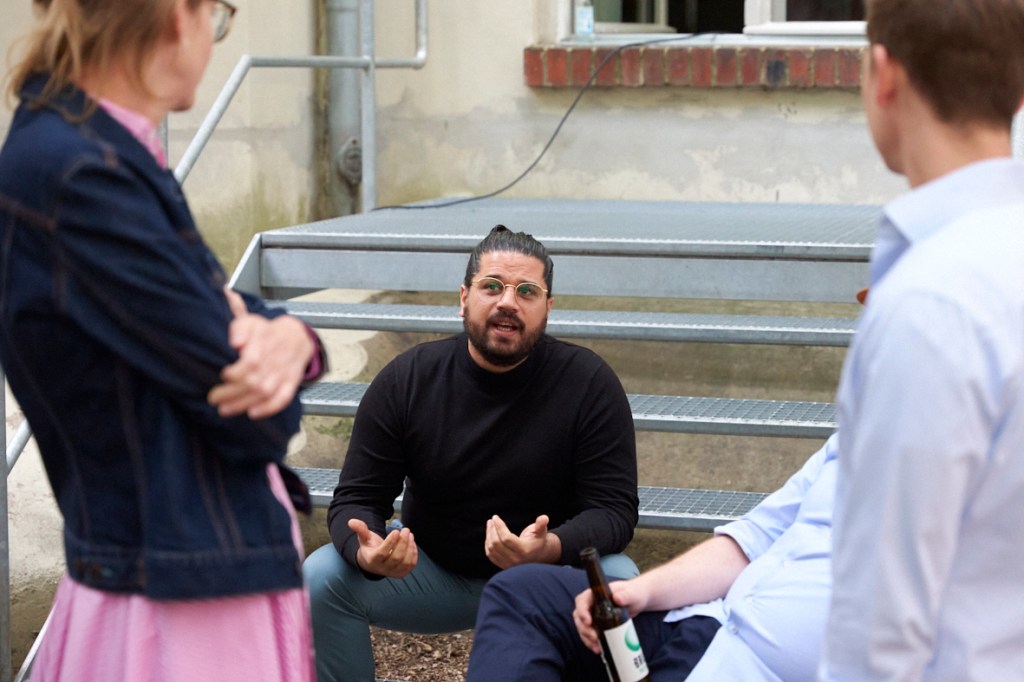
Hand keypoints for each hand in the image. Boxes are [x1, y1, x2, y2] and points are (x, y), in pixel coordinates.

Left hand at [208, 287, 312, 418]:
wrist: (297, 336)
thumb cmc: (266, 331)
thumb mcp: (251, 321)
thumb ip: (237, 321)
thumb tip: (227, 301)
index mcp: (265, 340)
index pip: (253, 360)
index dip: (237, 371)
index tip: (222, 375)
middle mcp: (276, 356)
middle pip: (255, 379)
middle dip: (233, 392)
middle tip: (214, 398)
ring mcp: (284, 371)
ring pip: (265, 391)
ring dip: (244, 403)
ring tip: (225, 410)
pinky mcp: (291, 382)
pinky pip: (283, 398)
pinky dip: (269, 408)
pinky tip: (252, 413)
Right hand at [349, 518, 417, 577]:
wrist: (373, 563)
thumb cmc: (370, 548)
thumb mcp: (364, 538)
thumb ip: (360, 530)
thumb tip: (351, 521)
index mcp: (372, 559)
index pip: (382, 553)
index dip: (390, 542)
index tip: (396, 531)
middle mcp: (382, 568)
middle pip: (396, 558)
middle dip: (403, 542)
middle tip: (406, 530)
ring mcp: (393, 572)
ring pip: (405, 562)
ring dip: (410, 547)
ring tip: (410, 535)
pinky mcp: (401, 573)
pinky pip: (411, 565)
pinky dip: (414, 553)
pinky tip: (412, 543)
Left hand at [484, 514, 561, 568]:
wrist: (539, 555)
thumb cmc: (538, 540)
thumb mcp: (542, 531)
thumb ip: (541, 524)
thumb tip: (544, 518)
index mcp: (524, 551)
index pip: (506, 538)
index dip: (499, 527)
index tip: (496, 517)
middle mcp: (515, 560)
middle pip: (497, 544)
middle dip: (492, 530)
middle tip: (492, 520)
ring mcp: (508, 564)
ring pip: (491, 549)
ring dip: (488, 535)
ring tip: (490, 525)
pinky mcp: (503, 566)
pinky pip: (490, 555)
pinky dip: (487, 544)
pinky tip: (489, 535)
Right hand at [573, 580, 645, 654]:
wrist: (638, 601)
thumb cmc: (633, 593)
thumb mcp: (631, 593)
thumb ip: (625, 595)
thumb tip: (617, 598)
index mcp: (596, 594)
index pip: (582, 601)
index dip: (582, 611)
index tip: (587, 621)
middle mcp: (591, 605)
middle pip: (579, 617)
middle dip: (584, 629)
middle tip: (594, 638)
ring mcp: (594, 615)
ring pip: (583, 627)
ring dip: (587, 639)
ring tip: (597, 648)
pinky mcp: (598, 625)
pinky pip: (590, 634)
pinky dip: (592, 643)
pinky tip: (599, 649)